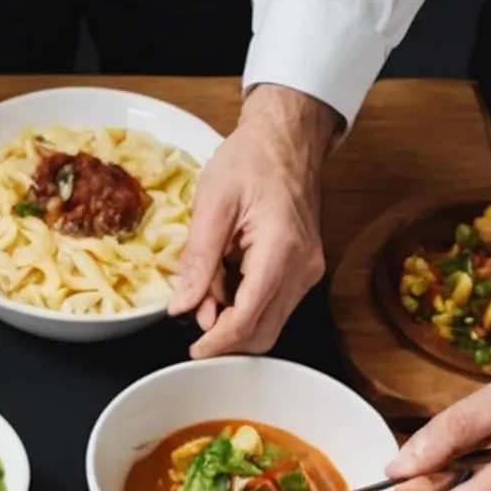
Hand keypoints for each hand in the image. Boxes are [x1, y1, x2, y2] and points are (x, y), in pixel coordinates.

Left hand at [169, 84, 339, 356]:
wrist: (286, 139)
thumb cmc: (251, 160)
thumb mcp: (212, 204)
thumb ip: (198, 260)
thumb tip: (182, 307)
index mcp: (280, 250)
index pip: (249, 318)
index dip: (218, 342)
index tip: (193, 351)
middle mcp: (303, 267)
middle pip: (264, 330)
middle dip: (225, 336)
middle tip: (192, 318)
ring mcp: (308, 270)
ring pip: (270, 322)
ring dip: (235, 321)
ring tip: (207, 291)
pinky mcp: (304, 268)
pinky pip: (275, 304)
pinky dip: (247, 306)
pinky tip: (226, 284)